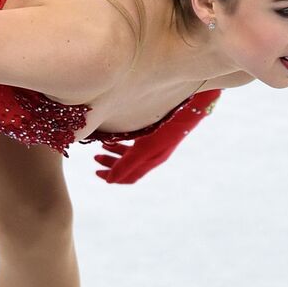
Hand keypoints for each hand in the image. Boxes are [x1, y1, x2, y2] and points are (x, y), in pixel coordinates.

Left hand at [94, 89, 221, 183]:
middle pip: (129, 165)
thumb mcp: (146, 147)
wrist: (192, 104)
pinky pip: (136, 140)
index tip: (96, 173)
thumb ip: (127, 164)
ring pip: (131, 152)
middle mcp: (153, 153)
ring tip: (102, 145)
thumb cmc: (168, 126)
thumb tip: (110, 182)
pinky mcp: (156, 129)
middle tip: (95, 157)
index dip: (113, 177)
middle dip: (110, 163)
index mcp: (152, 160)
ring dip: (114, 151)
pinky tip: (115, 133)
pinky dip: (122, 140)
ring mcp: (155, 141)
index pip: (130, 177)